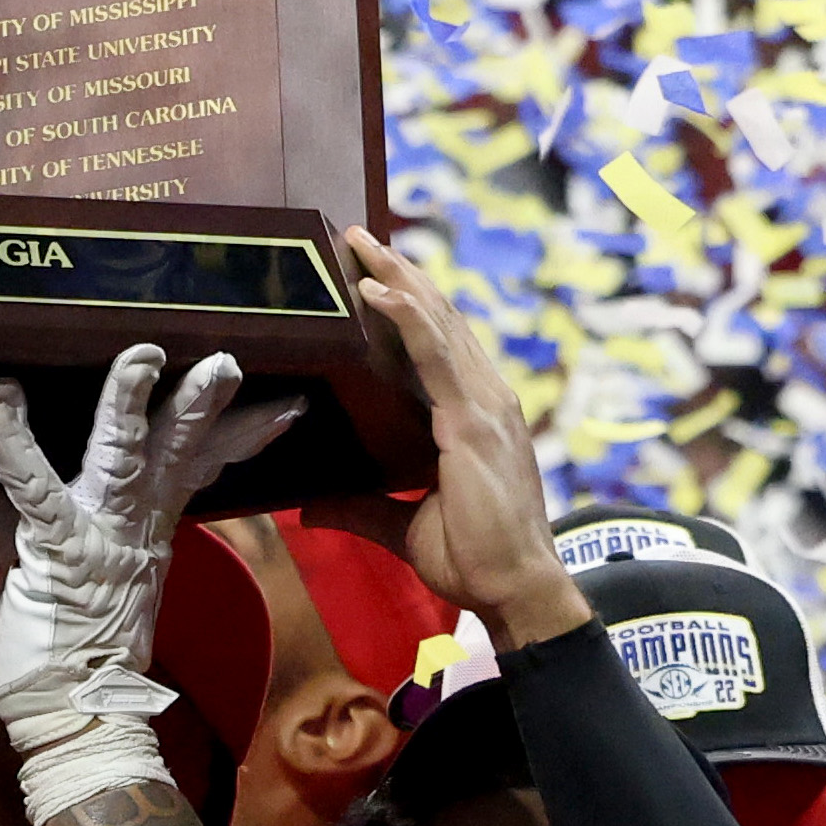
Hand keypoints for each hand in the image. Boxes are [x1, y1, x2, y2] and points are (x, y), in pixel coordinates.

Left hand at [0, 344, 304, 825]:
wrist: (71, 720)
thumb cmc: (62, 658)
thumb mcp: (46, 582)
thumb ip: (16, 534)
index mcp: (144, 533)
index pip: (195, 470)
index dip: (232, 437)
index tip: (276, 407)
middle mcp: (132, 529)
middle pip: (175, 454)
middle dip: (199, 406)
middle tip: (223, 360)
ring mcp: (99, 538)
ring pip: (121, 458)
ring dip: (130, 405)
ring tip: (142, 357)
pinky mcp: (57, 552)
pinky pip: (33, 487)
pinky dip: (12, 440)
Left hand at [313, 229, 588, 646]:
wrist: (516, 588)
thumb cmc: (473, 561)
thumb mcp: (402, 526)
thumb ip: (359, 508)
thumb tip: (309, 509)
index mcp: (473, 415)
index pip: (438, 344)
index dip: (409, 303)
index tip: (373, 271)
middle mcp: (485, 398)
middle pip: (438, 320)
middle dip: (399, 273)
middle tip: (357, 236)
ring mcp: (483, 405)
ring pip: (436, 324)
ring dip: (397, 278)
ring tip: (359, 244)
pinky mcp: (471, 421)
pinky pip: (434, 356)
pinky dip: (405, 318)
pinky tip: (375, 291)